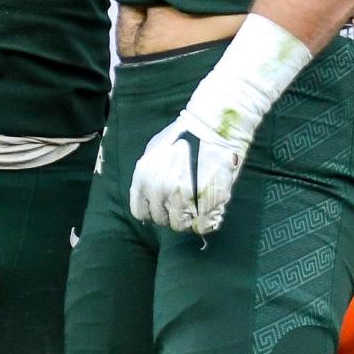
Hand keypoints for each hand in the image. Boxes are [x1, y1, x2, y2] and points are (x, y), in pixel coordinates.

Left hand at [129, 110, 246, 233]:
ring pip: (181, 226)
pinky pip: (202, 226)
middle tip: (183, 202)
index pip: (141, 212)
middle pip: (161, 220)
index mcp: (143, 179)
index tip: (163, 204)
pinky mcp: (206, 203)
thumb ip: (148, 174)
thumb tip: (146, 197)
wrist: (211, 127)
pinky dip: (205, 222)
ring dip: (188, 219)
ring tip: (197, 204)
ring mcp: (182, 198)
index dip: (153, 210)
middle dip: (171, 213)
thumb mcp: (154, 151)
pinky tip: (208, 210)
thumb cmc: (183, 136)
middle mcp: (159, 190)